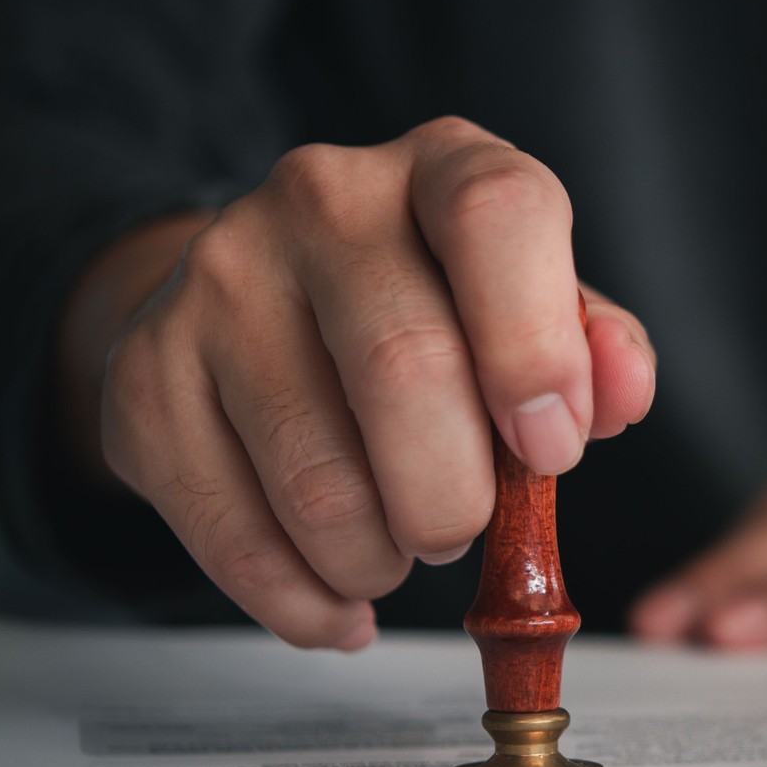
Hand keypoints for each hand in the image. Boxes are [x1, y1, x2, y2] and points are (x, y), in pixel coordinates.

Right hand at [57, 117, 655, 649]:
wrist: (257, 304)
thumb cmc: (426, 313)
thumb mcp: (528, 309)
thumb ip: (591, 352)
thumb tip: (620, 395)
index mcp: (440, 164)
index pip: (498, 214)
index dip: (536, 349)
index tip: (551, 451)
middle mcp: (320, 200)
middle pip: (404, 367)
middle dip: (454, 496)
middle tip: (460, 529)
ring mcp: (216, 281)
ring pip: (318, 478)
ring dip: (379, 559)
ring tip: (394, 553)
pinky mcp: (146, 376)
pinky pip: (233, 537)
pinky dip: (304, 601)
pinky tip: (336, 599)